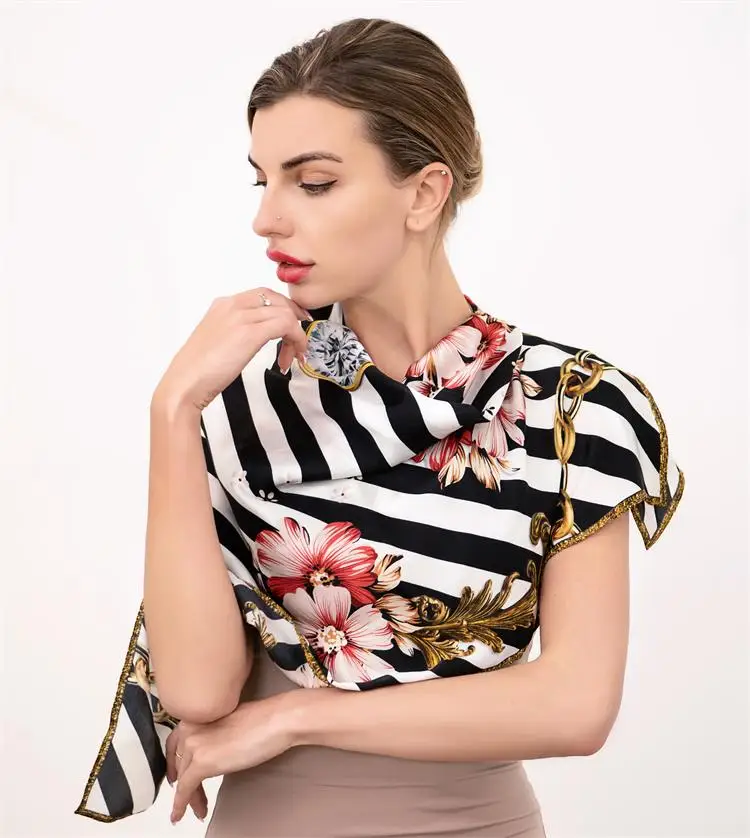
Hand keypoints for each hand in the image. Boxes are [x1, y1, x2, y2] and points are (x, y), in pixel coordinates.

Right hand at [153, 287, 311, 413]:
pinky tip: (291, 357)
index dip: (284, 308)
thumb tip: (256, 338)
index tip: (294, 324)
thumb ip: (236, 332)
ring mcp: (241, 317)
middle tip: (300, 340)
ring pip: (285, 312)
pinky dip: (296, 339)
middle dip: (294, 317)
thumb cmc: (198, 371)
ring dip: (296, 335)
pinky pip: (286, 325)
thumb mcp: (219, 341)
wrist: (185, 384)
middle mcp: (232, 305)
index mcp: (223, 305)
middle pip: (277, 299)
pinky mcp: (249, 333)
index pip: (263, 295)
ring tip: (292, 357)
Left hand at [167, 693, 299, 824]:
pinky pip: (185, 790)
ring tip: (198, 810)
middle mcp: (190, 727)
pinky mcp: (202, 762)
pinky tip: (181, 814)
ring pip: (183, 778)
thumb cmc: (263, 718)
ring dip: (189, 798)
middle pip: (179, 763)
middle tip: (191, 799)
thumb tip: (212, 752)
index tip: (174, 776)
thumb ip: (213, 735)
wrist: (277, 720)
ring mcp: (194, 743)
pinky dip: (181, 805)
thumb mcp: (228, 723)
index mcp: (197, 714)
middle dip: (185, 784)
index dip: (173, 763)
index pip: (175, 743)